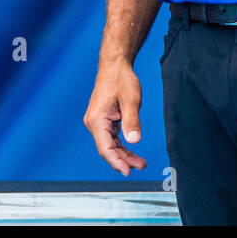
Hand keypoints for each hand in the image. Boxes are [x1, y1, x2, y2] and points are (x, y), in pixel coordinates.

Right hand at [83, 60, 147, 176]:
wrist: (115, 66)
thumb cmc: (121, 80)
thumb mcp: (131, 100)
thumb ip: (131, 121)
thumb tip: (134, 141)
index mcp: (97, 120)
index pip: (105, 148)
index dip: (117, 162)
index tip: (128, 171)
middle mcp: (94, 123)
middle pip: (108, 149)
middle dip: (124, 160)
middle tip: (142, 165)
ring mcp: (98, 122)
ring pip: (110, 145)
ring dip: (124, 154)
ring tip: (141, 162)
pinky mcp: (104, 120)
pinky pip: (112, 138)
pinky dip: (122, 146)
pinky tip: (132, 151)